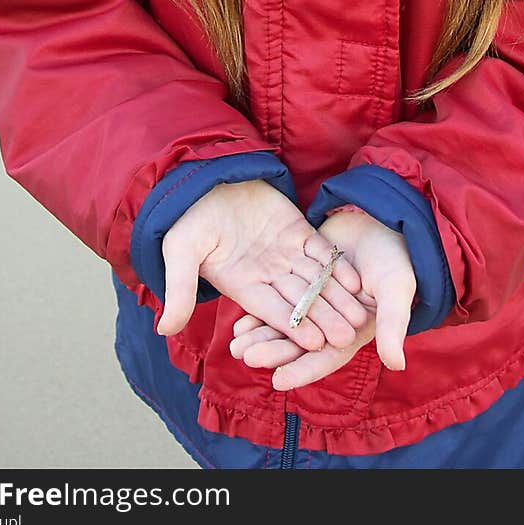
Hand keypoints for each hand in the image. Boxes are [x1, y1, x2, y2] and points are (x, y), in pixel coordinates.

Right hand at [156, 180, 369, 352]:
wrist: (205, 181)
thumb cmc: (189, 219)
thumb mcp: (180, 253)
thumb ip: (179, 290)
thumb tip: (164, 331)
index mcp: (242, 285)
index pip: (273, 311)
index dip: (294, 326)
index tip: (315, 343)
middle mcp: (268, 275)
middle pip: (301, 301)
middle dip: (324, 319)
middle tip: (348, 337)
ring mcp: (285, 253)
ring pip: (316, 280)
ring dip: (337, 297)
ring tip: (360, 315)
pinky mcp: (297, 230)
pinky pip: (321, 251)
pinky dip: (337, 264)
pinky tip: (354, 278)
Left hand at [228, 208, 416, 389]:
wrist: (386, 218)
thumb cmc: (397, 259)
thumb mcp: (395, 291)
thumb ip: (392, 325)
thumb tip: (396, 364)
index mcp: (354, 330)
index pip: (325, 357)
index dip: (302, 369)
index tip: (278, 381)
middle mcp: (330, 320)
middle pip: (298, 342)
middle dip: (272, 350)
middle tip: (245, 356)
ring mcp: (315, 299)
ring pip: (285, 321)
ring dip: (261, 333)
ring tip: (236, 343)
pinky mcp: (302, 277)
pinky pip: (279, 295)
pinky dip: (262, 307)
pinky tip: (240, 317)